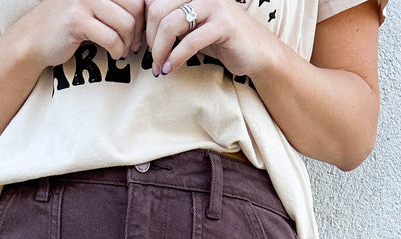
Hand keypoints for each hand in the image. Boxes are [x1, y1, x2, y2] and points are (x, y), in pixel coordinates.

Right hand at [23, 0, 146, 68]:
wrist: (35, 38)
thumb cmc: (70, 25)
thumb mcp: (95, 7)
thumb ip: (117, 5)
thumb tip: (150, 12)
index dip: (143, 16)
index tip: (139, 32)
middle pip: (135, 7)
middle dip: (138, 31)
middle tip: (133, 45)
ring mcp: (84, 0)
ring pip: (125, 23)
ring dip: (128, 43)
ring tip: (122, 50)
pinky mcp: (77, 20)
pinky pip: (111, 38)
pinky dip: (117, 50)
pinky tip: (113, 54)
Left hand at [144, 0, 275, 79]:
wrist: (257, 52)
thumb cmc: (221, 40)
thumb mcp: (192, 27)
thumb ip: (172, 21)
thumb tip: (142, 29)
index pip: (154, 0)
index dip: (143, 25)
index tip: (143, 46)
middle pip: (157, 10)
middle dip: (150, 39)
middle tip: (153, 59)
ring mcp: (214, 4)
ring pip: (171, 25)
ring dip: (160, 51)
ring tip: (160, 67)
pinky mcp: (223, 24)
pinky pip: (190, 42)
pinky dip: (175, 58)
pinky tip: (171, 69)